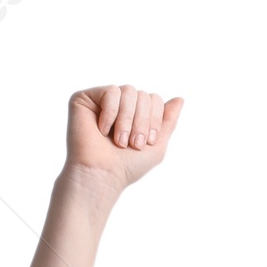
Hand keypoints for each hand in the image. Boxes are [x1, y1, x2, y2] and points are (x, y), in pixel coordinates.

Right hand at [65, 85, 181, 188]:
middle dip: (142, 122)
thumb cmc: (127, 166)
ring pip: (129, 91)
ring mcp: (102, 100)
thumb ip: (168, 122)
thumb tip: (180, 99)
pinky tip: (102, 130)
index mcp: (134, 114)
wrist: (102, 175)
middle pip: (143, 95)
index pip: (154, 99)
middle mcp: (119, 104)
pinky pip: (110, 92)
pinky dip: (111, 113)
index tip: (147, 143)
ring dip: (127, 120)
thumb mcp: (157, 146)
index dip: (155, 120)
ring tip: (119, 141)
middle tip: (133, 144)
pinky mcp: (86, 98)